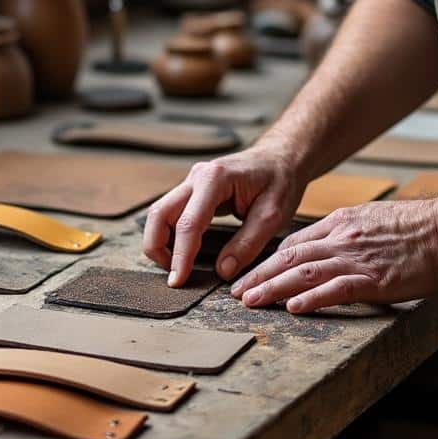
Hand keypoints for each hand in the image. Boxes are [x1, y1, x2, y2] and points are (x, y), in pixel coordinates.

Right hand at [143, 141, 305, 287]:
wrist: (280, 158)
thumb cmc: (280, 181)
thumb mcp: (273, 216)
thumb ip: (247, 244)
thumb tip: (223, 271)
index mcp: (215, 179)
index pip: (188, 223)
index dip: (181, 255)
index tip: (178, 280)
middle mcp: (196, 177)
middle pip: (159, 214)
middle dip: (157, 247)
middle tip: (172, 276)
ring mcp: (191, 182)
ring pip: (159, 213)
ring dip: (160, 241)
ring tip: (176, 267)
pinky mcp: (192, 191)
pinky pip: (170, 213)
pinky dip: (169, 234)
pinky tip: (181, 252)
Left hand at [229, 198, 437, 312]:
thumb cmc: (420, 229)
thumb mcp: (374, 220)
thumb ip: (349, 233)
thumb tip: (330, 248)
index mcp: (341, 223)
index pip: (295, 243)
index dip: (269, 260)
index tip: (253, 274)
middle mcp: (342, 238)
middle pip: (289, 257)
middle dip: (259, 275)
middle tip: (237, 292)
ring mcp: (357, 259)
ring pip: (303, 272)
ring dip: (272, 288)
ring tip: (251, 302)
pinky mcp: (375, 279)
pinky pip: (335, 289)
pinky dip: (311, 298)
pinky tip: (292, 307)